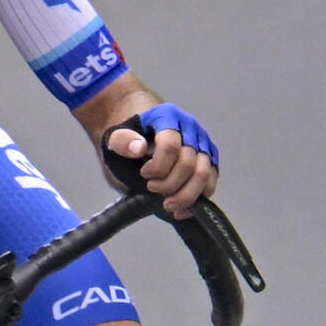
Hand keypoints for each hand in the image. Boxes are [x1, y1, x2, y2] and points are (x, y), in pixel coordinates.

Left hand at [104, 103, 218, 217]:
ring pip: (204, 174)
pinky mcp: (208, 161)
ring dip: (186, 196)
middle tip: (152, 190)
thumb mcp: (115, 136)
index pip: (170, 145)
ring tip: (168, 205)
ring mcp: (202, 144)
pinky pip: (210, 182)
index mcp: (167, 116)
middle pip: (189, 163)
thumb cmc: (128, 137)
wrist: (137, 133)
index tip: (144, 174)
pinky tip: (180, 209)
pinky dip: (198, 200)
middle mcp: (190, 128)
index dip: (158, 166)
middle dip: (169, 184)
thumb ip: (122, 141)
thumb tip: (138, 148)